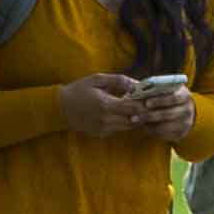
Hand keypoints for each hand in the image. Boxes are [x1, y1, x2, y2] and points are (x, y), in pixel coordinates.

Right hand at [62, 73, 181, 139]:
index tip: (153, 97)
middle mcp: (106, 120)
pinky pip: (119, 129)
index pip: (134, 108)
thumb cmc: (79, 90)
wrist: (60, 108)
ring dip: (135, 117)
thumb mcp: (98, 79)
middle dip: (143, 112)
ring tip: (140, 107)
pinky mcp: (101, 134)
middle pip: (134, 119)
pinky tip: (125, 113)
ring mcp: (104, 129)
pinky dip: (125, 122)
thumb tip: (138, 84)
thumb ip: (119, 81)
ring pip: (128, 126)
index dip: (145, 103)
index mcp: (106, 105)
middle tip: (151, 103)